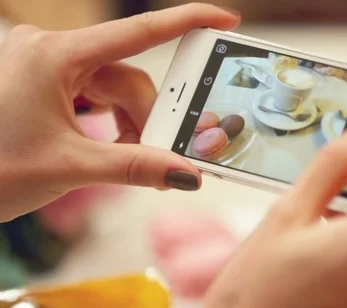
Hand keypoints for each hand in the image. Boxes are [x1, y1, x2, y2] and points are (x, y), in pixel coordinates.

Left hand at [0, 4, 239, 221]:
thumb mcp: (72, 167)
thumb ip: (136, 167)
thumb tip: (186, 174)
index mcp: (54, 56)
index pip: (137, 33)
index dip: (186, 22)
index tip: (223, 20)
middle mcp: (52, 51)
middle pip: (129, 77)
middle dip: (148, 119)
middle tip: (161, 156)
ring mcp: (48, 66)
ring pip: (116, 88)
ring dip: (131, 125)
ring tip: (126, 158)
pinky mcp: (47, 82)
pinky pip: (98, 94)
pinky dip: (113, 121)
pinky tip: (110, 145)